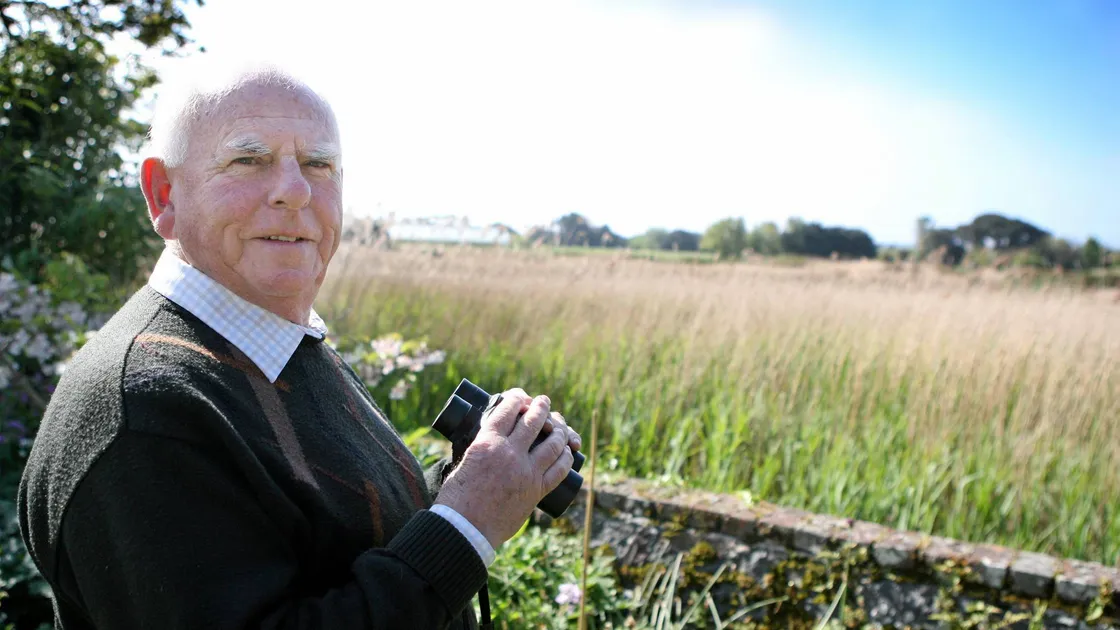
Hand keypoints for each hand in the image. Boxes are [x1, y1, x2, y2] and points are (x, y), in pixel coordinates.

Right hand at [434, 389, 574, 548]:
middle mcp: (509, 453)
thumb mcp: (464, 462)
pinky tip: (567, 451)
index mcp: (487, 442)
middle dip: (541, 407)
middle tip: (543, 402)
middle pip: (534, 420)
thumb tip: (491, 441)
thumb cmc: (457, 499)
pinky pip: (559, 469)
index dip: (518, 397)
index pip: (508, 409)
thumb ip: (480, 449)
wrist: (465, 529)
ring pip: (553, 442)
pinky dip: (565, 457)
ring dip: (559, 429)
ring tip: (559, 424)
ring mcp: (526, 472)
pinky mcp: (536, 491)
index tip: (521, 397)